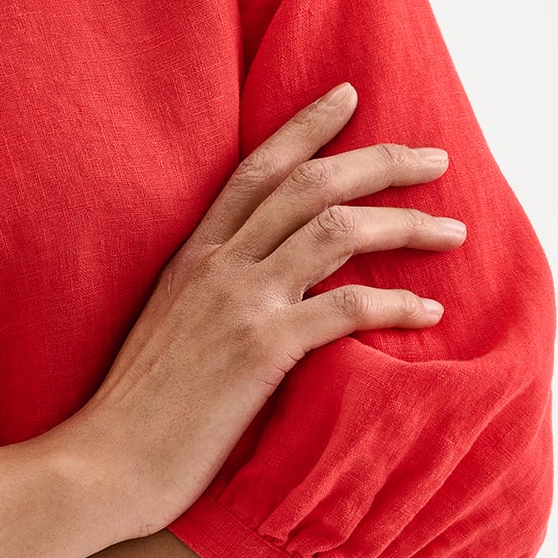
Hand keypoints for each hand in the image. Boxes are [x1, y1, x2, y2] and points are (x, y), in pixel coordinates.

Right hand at [66, 81, 465, 533]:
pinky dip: (395, 303)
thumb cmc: (138, 408)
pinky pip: (344, 307)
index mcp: (193, 254)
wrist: (104, 461)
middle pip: (309, 183)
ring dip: (405, 224)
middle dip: (380, 161)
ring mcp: (238, 302)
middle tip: (436, 157)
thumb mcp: (168, 325)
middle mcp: (217, 264)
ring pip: (335, 230)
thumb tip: (256, 283)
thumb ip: (209, 293)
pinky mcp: (260, 350)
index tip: (350, 96)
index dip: (306, 126)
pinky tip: (428, 311)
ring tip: (453, 231)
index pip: (257, 167)